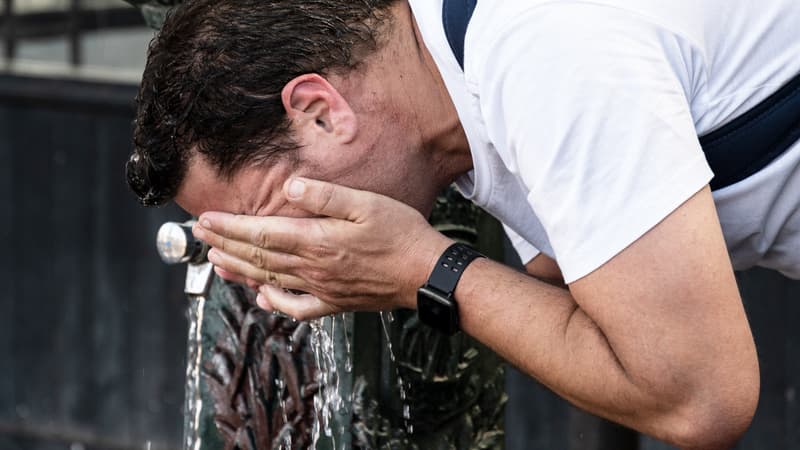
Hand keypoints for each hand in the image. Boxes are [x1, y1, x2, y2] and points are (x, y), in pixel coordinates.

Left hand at [192, 178, 452, 319]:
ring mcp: (323, 289)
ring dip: (240, 270)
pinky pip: (297, 308)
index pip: (261, 234)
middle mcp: (313, 268)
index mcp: (318, 241)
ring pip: (270, 281)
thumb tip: (290, 189)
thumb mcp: (367, 204)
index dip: (230, 227)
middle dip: (225, 244)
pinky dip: (275, 303)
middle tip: (201, 235)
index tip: (207, 219)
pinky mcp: (336, 303)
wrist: (426, 274)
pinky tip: (262, 297)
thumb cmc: (401, 234)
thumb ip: (326, 196)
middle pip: (258, 258)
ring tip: (217, 261)